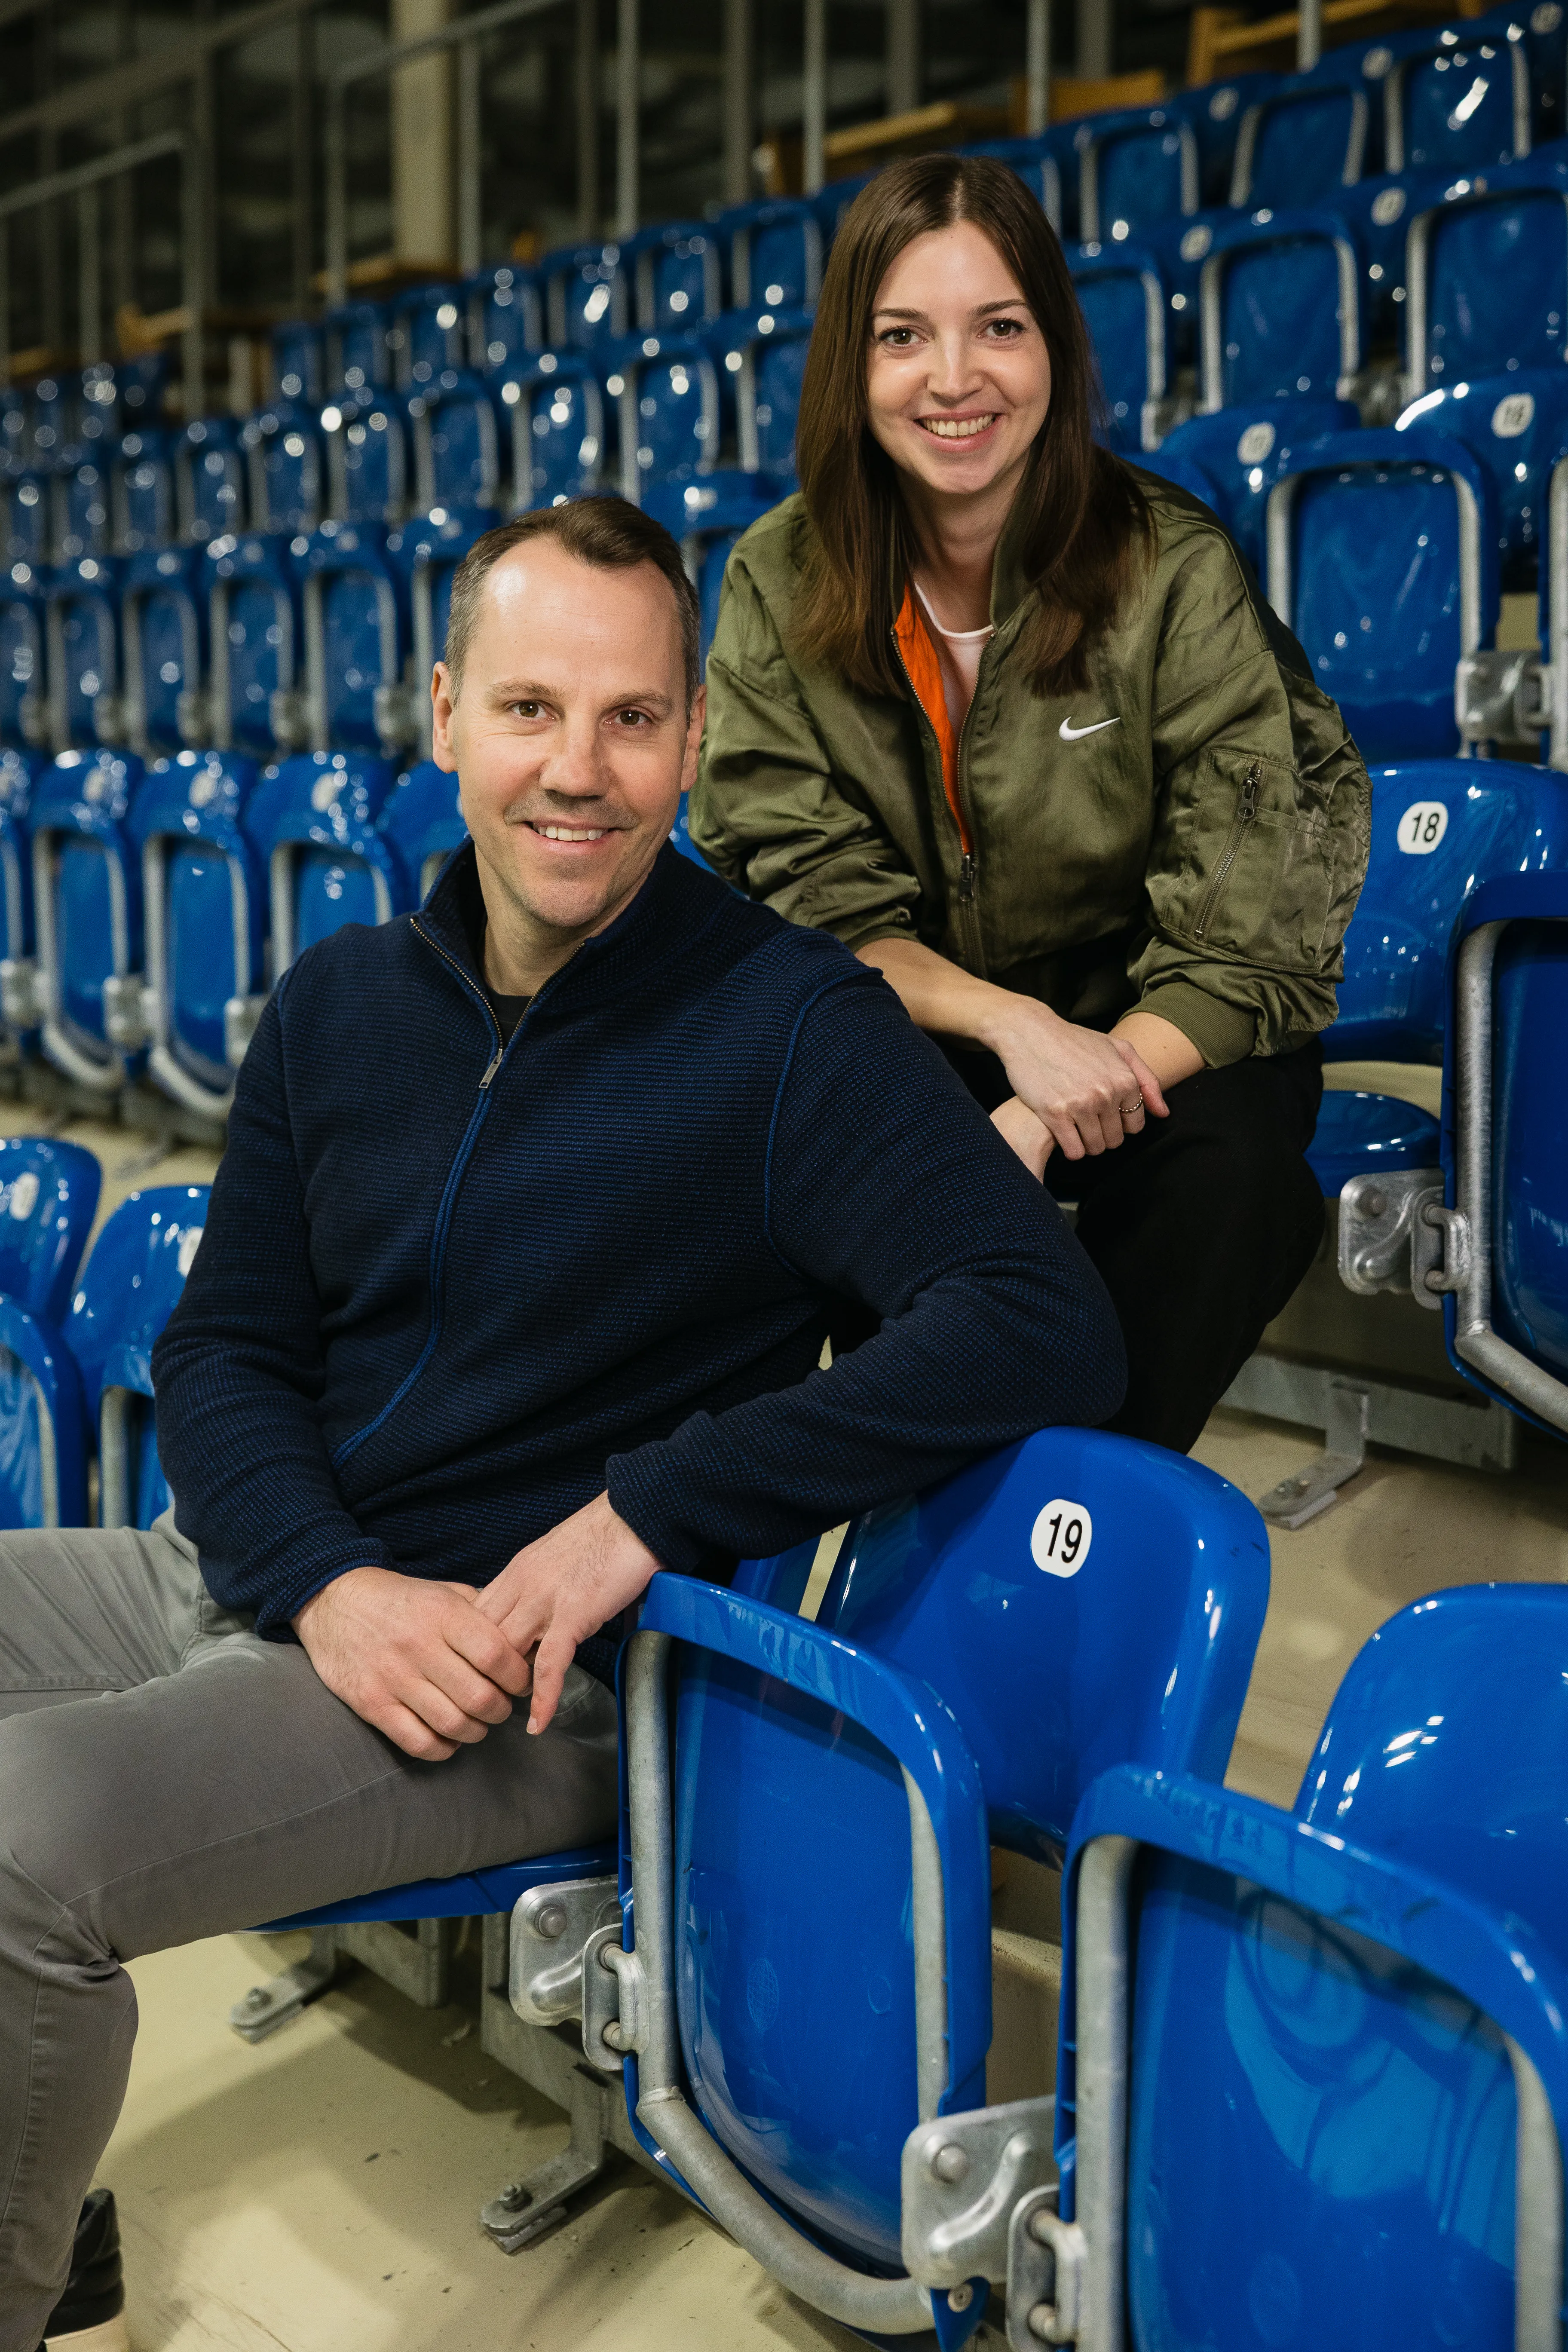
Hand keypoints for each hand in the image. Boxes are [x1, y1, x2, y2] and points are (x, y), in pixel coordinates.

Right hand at [293, 1566, 533, 1761]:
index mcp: (442, 1614)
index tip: (521, 1682)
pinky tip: (449, 1738)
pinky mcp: (370, 1703)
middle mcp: (418, 1646)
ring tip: (478, 1723)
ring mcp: (392, 1677)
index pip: (496, 1655)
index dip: (518, 1677)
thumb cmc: (400, 1599)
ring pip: (452, 1723)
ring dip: (475, 1731)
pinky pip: (416, 1741)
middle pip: (479, 1697)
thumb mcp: (444, 1592)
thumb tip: (523, 1641)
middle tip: (501, 1706)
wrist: (333, 1601)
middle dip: (501, 1710)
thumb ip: (483, 1613)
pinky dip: (442, 1748)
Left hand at [475, 1491, 662, 1733]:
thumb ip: (539, 1586)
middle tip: (490, 1699)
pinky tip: (538, 1720)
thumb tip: (537, 1617)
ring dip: (506, 1687)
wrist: (637, 1514)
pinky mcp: (574, 1613)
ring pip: (507, 1652)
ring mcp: (546, 1599)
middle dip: (482, 1672)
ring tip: (508, 1713)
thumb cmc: (605, 1536)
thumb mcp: (556, 1559)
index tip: (477, 1672)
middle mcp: (522, 1584)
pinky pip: (550, 1663)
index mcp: (517, 1571)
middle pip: (482, 1638)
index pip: (476, 1617)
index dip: (471, 1649)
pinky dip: (542, 1696)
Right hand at [989, 997, 1166, 1160]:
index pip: (1135, 1124)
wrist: (1031, 1032)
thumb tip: (1163, 1113)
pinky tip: (1064, 1134)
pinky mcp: (1055, 1114)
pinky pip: (1073, 1151)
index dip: (1121, 1123)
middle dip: (1104, 1135)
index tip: (1106, 1115)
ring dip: (1087, 1144)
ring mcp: (1080, 1105)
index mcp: (1124, 1080)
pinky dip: (1070, 1149)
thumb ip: (1146, 1079)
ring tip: (1076, 1128)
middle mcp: (1106, 1094)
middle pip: (1115, 1139)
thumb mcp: (1118, 1049)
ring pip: (1095, 1148)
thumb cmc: (1075, 1041)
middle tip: (1088, 1122)